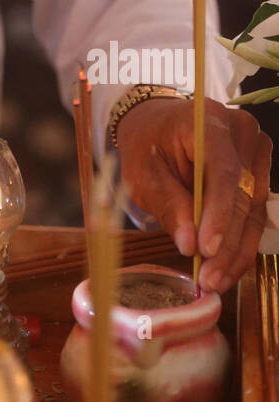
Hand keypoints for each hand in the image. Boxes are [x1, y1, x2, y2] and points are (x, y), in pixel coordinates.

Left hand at [116, 96, 271, 292]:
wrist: (156, 125)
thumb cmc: (146, 145)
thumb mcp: (143, 172)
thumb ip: (168, 204)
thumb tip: (189, 244)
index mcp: (207, 121)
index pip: (223, 171)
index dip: (218, 214)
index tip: (207, 249)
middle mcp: (240, 132)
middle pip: (242, 195)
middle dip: (226, 243)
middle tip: (208, 278)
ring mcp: (255, 151)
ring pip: (253, 211)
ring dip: (236, 251)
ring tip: (215, 280)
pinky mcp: (259, 172)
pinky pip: (253, 214)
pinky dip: (239, 243)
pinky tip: (225, 269)